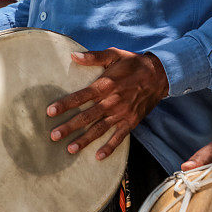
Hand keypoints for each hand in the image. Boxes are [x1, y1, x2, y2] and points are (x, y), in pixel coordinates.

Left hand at [47, 48, 168, 159]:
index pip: (81, 96)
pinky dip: (110, 147)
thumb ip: (94, 57)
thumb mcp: (115, 55)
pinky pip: (119, 137)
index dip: (65, 104)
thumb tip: (73, 55)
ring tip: (70, 149)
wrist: (161, 75)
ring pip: (100, 129)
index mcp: (106, 85)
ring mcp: (122, 113)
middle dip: (70, 127)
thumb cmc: (133, 64)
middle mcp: (112, 101)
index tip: (50, 112)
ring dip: (84, 140)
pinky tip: (98, 157)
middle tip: (54, 136)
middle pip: (87, 116)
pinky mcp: (131, 121)